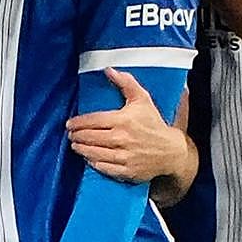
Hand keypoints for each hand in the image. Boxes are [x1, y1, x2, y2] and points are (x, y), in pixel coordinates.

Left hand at [66, 68, 189, 182]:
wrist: (171, 151)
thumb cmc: (154, 123)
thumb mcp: (143, 99)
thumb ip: (126, 83)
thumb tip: (109, 70)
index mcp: (123, 120)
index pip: (94, 120)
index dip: (79, 122)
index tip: (70, 123)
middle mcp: (122, 138)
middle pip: (90, 137)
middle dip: (77, 135)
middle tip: (71, 134)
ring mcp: (124, 156)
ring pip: (95, 153)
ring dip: (82, 149)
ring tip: (75, 145)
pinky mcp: (127, 171)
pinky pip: (105, 168)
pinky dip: (94, 163)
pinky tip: (88, 158)